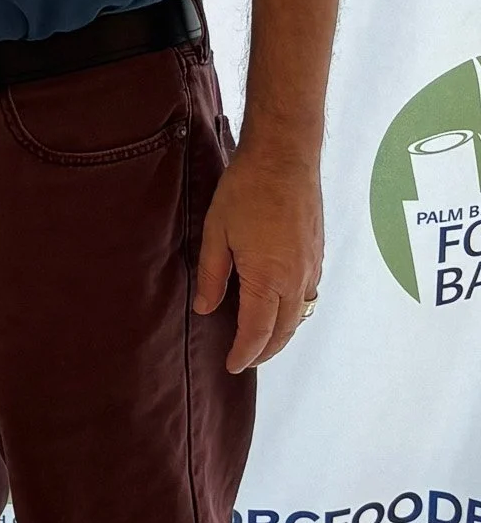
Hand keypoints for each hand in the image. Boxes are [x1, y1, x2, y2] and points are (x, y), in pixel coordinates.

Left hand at [194, 146, 323, 374]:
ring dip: (282, 333)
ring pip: (300, 314)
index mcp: (268, 279)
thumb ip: (211, 276)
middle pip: (284, 331)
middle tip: (245, 360)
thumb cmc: (247, 191)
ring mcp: (311, 266)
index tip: (232, 365)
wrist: (285, 157)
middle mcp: (295, 279)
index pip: (257, 332)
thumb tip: (206, 309)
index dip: (244, 353)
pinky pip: (308, 294)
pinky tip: (281, 306)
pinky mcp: (318, 253)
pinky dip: (295, 310)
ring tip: (263, 341)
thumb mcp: (215, 233)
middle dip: (264, 350)